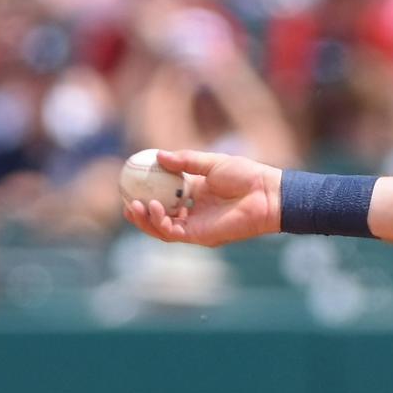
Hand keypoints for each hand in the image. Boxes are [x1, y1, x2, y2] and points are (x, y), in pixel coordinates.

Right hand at [121, 148, 282, 245]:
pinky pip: (173, 234)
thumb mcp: (211, 162)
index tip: (129, 183)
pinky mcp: (201, 236)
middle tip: (126, 201)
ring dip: (145, 219)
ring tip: (136, 205)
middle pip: (158, 217)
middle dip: (139, 212)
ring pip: (162, 229)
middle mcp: (192, 212)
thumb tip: (159, 156)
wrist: (266, 193)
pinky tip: (153, 208)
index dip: (145, 192)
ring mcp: (196, 225)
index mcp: (194, 193)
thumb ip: (186, 161)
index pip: (163, 196)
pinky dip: (160, 223)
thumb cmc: (246, 176)